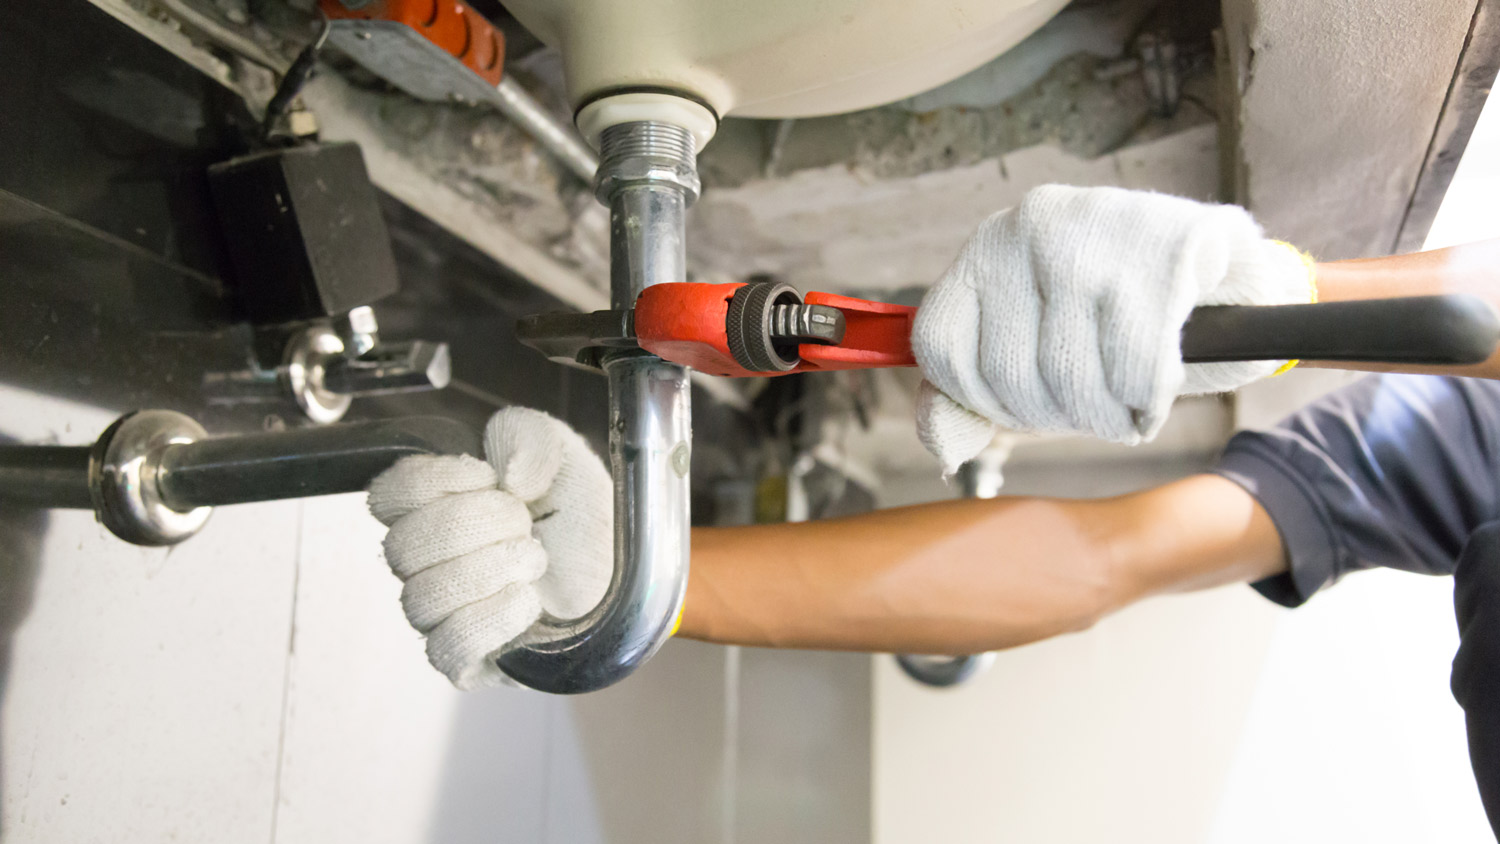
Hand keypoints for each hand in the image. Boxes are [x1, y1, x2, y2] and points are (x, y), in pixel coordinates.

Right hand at [366, 408, 610, 689]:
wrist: (624, 571)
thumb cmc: (582, 516)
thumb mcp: (563, 454)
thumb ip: (528, 437)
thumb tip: (509, 474)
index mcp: (434, 508)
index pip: (388, 496)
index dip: (434, 480)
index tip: (489, 476)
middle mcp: (428, 564)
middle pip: (402, 548)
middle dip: (472, 524)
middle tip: (523, 521)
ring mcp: (444, 616)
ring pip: (421, 599)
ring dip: (488, 569)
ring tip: (535, 558)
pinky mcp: (471, 662)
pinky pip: (448, 649)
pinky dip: (490, 619)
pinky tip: (528, 599)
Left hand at [911, 184, 1314, 472]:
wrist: (1230, 278)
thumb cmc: (1116, 325)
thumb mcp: (1031, 352)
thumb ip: (970, 397)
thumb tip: (945, 447)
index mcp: (986, 248)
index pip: (940, 346)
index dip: (982, 400)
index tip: (1026, 405)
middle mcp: (1030, 227)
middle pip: (1007, 372)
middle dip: (1057, 414)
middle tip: (1094, 403)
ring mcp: (1097, 231)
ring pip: (1071, 378)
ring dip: (1106, 415)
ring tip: (1125, 395)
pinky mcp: (1166, 249)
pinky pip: (1137, 372)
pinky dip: (1148, 401)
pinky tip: (1157, 385)